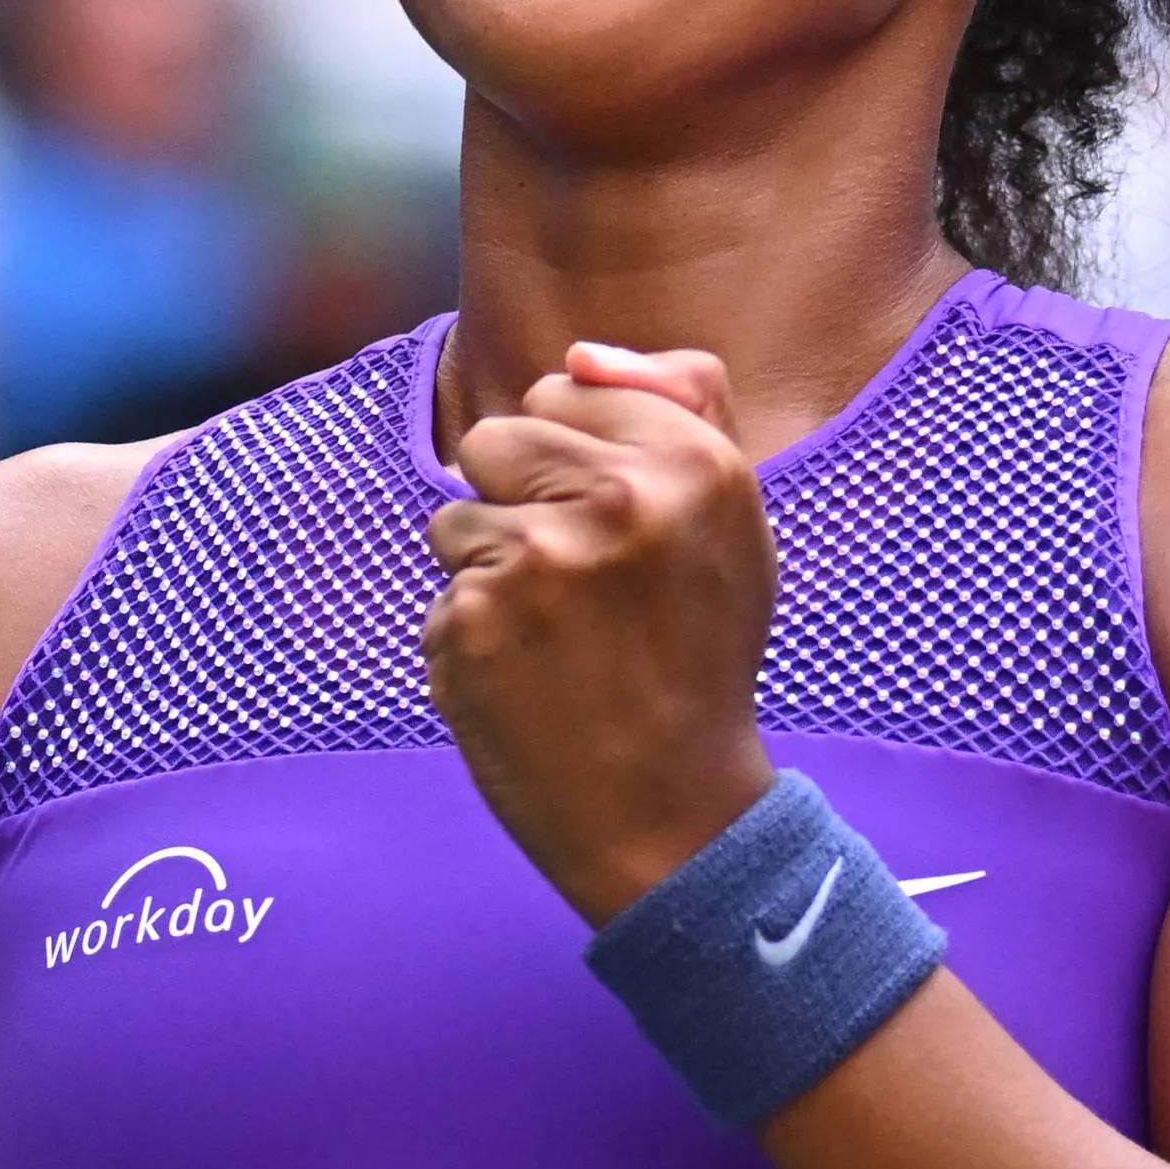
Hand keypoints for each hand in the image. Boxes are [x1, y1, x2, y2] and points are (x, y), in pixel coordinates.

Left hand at [424, 341, 779, 924]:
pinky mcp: (472, 620)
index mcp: (695, 462)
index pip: (565, 387)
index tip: (619, 532)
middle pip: (496, 436)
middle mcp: (620, 499)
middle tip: (581, 590)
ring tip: (557, 639)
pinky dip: (470, 635)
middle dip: (520, 502)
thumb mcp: (731, 520)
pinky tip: (529, 680)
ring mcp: (539, 560)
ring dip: (487, 572)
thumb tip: (580, 353)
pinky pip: (439, 591)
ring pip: (454, 514)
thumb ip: (681, 405)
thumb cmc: (696, 656)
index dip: (577, 460)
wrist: (672, 815)